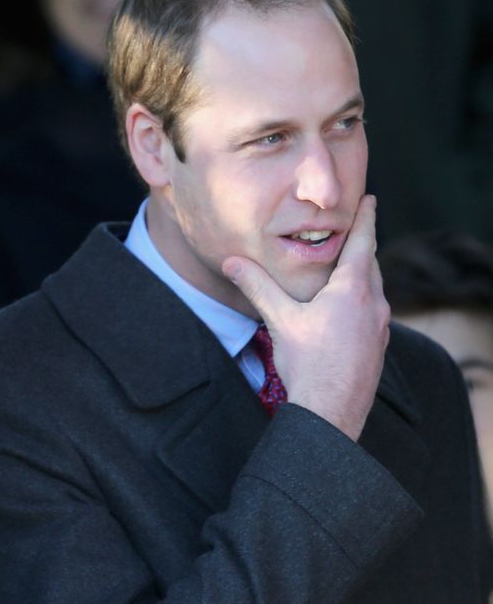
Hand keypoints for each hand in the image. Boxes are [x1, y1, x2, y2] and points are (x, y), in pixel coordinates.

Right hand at [222, 195, 389, 439]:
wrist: (332, 412)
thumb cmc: (308, 363)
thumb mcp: (279, 319)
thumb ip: (257, 286)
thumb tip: (232, 261)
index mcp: (353, 290)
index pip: (363, 244)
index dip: (366, 219)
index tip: (370, 200)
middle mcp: (374, 305)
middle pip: (371, 265)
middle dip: (362, 246)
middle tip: (354, 230)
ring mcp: (380, 329)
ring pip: (374, 290)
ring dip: (362, 275)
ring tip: (347, 269)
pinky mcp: (377, 348)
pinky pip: (373, 313)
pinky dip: (362, 300)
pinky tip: (345, 311)